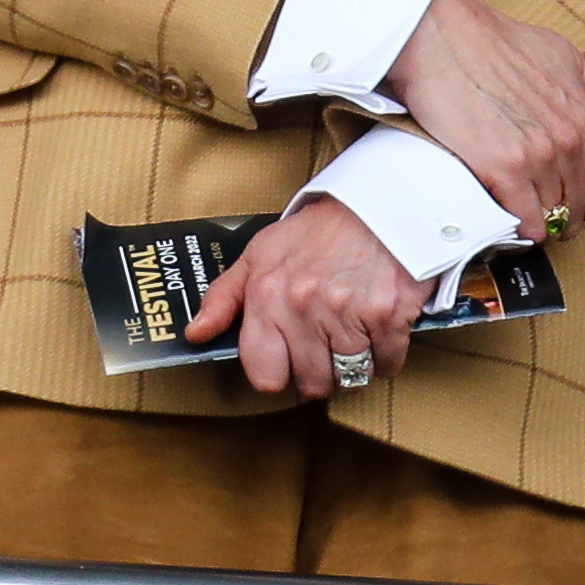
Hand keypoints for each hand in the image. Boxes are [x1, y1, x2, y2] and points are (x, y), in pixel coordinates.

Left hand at [185, 197, 428, 396]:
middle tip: (326, 342)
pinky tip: (379, 328)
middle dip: (320, 370)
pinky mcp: (388, 314)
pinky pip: (387, 364)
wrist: (377, 202)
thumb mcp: (259, 254)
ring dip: (354, 363)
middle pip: (313, 382)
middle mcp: (303, 307)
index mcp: (267, 295)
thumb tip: (195, 333)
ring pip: (350, 377)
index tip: (288, 359)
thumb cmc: (316, 231)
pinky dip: (387, 354)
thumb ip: (223, 296)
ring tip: (353, 332)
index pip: (265, 375)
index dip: (279, 372)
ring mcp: (348, 313)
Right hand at [384, 0, 584, 241]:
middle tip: (544, 222)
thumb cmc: (497, 43)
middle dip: (561, 219)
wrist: (446, 36)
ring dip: (538, 226)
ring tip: (521, 222)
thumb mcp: (567, 55)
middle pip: (575, 206)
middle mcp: (568, 142)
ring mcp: (537, 158)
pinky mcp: (503, 170)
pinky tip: (508, 223)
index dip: (584, 203)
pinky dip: (519, 229)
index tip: (569, 209)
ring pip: (550, 217)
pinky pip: (525, 221)